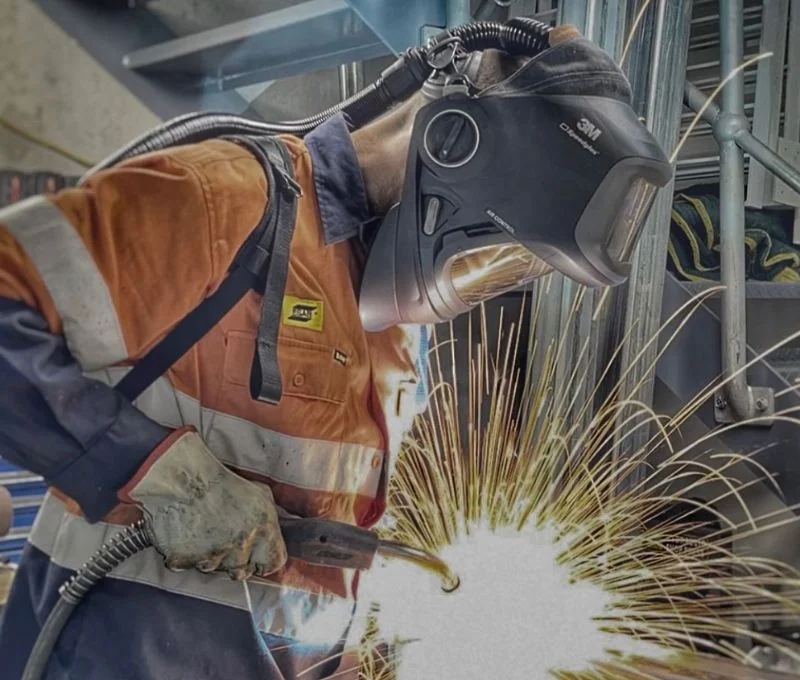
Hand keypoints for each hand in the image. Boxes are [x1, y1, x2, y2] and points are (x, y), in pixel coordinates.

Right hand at [119, 429, 286, 580]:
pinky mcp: (184, 560)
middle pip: (242, 572)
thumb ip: (271, 519)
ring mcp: (212, 554)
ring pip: (213, 569)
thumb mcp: (260, 493)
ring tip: (201, 531)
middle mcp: (241, 545)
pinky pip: (186, 566)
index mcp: (264, 528)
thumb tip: (277, 536)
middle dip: (234, 561)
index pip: (274, 562)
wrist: (181, 476)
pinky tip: (184, 534)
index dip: (264, 561)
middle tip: (223, 540)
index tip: (256, 558)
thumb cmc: (221, 482)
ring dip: (208, 557)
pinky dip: (184, 556)